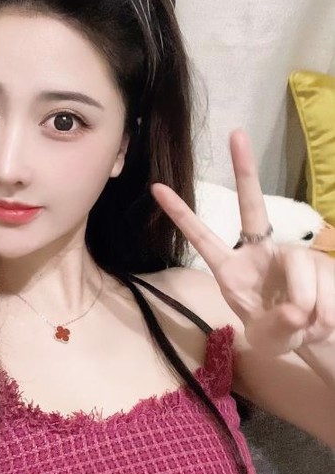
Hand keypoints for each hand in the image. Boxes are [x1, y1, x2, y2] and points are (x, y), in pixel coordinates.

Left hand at [151, 129, 334, 355]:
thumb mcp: (270, 339)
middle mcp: (259, 253)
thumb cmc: (279, 334)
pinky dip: (325, 308)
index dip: (182, 215)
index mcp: (232, 270)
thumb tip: (295, 308)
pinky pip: (324, 280)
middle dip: (245, 170)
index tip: (157, 187)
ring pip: (302, 266)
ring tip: (309, 327)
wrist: (314, 337)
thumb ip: (277, 325)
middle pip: (252, 207)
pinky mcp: (320, 260)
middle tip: (236, 134)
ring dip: (308, 302)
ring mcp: (290, 253)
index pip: (203, 238)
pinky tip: (322, 321)